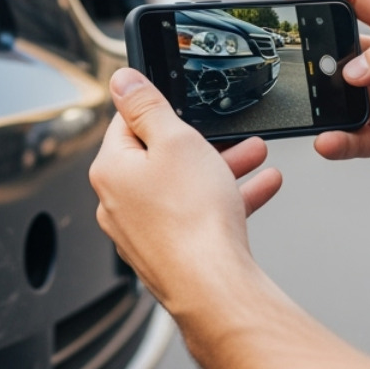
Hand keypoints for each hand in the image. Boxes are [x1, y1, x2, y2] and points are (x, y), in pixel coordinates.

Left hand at [89, 68, 281, 314]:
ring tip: (254, 154)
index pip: (126, 123)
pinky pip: (197, 216)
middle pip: (160, 157)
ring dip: (220, 167)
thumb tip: (121, 81)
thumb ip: (147, 105)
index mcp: (111, 170)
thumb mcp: (175, 140)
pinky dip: (225, 200)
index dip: (158, 107)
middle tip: (227, 130)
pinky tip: (258, 188)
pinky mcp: (169, 252)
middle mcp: (119, 202)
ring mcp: (143, 232)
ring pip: (183, 187)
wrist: (212, 287)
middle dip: (201, 141)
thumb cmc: (191, 220)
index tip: (180, 101)